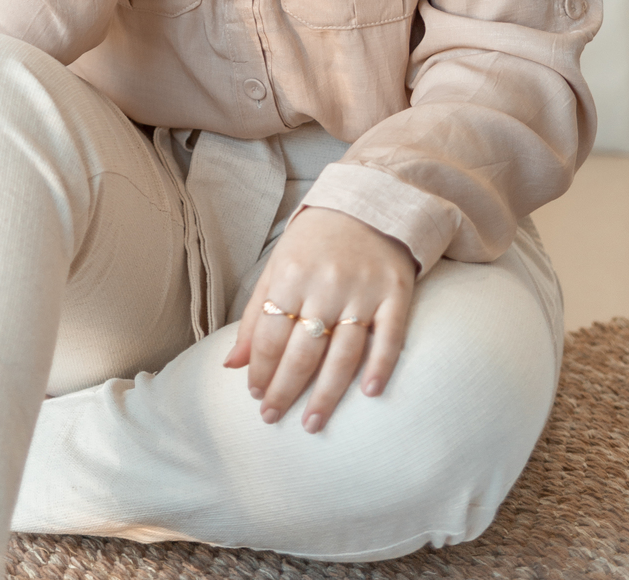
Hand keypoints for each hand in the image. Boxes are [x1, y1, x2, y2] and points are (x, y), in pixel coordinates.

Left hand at [224, 206, 416, 432]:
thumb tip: (233, 364)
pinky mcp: (395, 294)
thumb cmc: (314, 241)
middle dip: (285, 390)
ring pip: (343, 353)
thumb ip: (254, 315)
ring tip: (312, 424)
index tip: (255, 396)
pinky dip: (380, 366)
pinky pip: (389, 337)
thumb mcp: (277, 266)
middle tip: (273, 419)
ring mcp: (363, 291)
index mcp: (291, 274)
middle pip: (303, 350)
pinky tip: (369, 393)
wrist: (368, 203)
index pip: (270, 334)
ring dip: (326, 394)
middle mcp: (326, 284)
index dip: (261, 369)